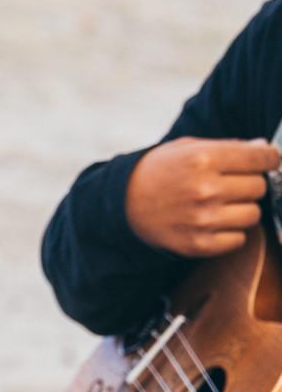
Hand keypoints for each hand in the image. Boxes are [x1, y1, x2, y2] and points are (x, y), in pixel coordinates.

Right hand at [124, 137, 278, 258]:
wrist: (124, 203)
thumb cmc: (160, 171)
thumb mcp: (188, 148)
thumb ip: (229, 147)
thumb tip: (266, 150)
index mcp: (202, 158)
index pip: (261, 158)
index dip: (269, 158)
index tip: (267, 160)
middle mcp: (204, 189)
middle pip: (259, 186)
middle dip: (251, 183)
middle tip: (233, 183)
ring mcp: (202, 219)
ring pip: (253, 214)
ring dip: (243, 208)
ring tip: (223, 203)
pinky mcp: (199, 244)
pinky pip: (239, 239)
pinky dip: (231, 231)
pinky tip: (214, 221)